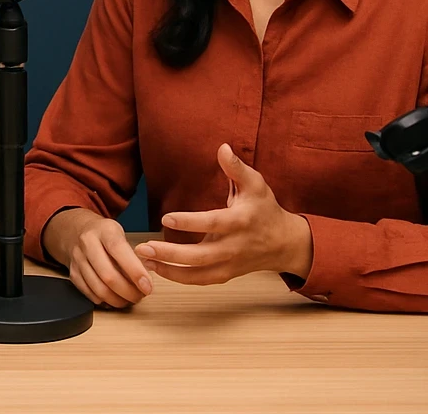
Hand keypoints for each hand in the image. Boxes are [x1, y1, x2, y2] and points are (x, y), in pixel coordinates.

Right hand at [44, 207, 152, 308]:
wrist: (75, 231)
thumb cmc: (103, 234)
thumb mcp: (120, 234)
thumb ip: (132, 254)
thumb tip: (146, 279)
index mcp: (104, 230)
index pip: (119, 250)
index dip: (135, 271)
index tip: (147, 286)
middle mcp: (88, 244)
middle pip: (108, 275)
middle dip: (128, 292)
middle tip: (140, 296)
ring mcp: (78, 259)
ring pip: (98, 288)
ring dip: (118, 300)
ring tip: (129, 300)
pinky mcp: (73, 274)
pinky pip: (89, 294)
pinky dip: (104, 301)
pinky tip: (114, 299)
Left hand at [135, 143, 312, 286]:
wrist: (284, 243)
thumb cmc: (265, 209)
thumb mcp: (256, 184)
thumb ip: (237, 168)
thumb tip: (222, 147)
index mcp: (241, 222)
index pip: (213, 223)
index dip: (190, 222)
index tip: (166, 217)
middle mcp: (234, 247)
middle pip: (200, 256)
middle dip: (170, 254)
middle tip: (143, 248)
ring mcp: (230, 264)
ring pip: (198, 274)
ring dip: (170, 270)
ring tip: (145, 261)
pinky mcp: (226, 275)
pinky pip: (200, 280)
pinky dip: (179, 279)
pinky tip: (157, 269)